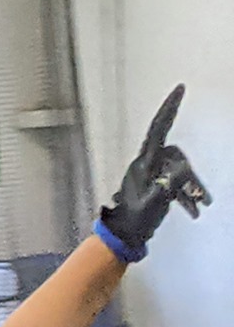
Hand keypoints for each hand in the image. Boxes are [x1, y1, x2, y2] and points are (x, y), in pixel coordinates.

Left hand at [101, 84, 211, 257]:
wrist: (124, 236)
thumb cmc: (136, 218)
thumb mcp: (157, 199)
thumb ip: (171, 182)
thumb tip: (183, 169)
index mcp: (143, 162)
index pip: (157, 128)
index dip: (168, 108)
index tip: (179, 89)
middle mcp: (146, 163)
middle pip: (178, 158)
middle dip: (191, 177)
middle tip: (203, 198)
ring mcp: (150, 174)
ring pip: (178, 172)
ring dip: (190, 190)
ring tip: (199, 207)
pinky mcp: (154, 184)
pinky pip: (175, 183)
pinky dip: (184, 196)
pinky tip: (193, 211)